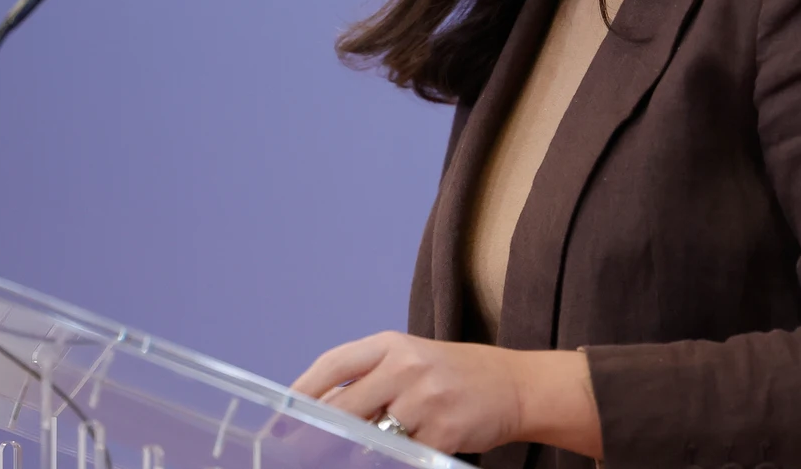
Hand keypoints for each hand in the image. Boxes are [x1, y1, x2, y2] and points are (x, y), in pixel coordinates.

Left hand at [291, 331, 602, 456]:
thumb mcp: (414, 361)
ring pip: (371, 438)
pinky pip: (404, 457)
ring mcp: (427, 399)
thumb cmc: (458, 375)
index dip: (302, 391)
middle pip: (344, 407)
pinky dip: (395, 461)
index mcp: (394, 343)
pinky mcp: (444, 432)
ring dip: (359, 452)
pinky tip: (398, 457)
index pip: (334, 364)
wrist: (518, 385)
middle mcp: (408, 366)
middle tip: (301, 453)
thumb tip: (320, 411)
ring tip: (349, 455)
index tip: (282, 417)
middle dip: (319, 435)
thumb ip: (371, 378)